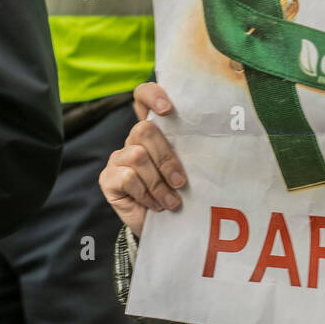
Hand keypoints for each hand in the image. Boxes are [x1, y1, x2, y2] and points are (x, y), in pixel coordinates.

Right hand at [98, 82, 186, 236]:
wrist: (166, 229)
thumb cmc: (180, 193)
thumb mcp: (190, 169)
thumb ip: (192, 150)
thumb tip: (215, 138)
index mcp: (155, 130)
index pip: (143, 96)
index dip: (152, 94)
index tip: (168, 109)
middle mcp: (134, 139)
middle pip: (144, 129)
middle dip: (166, 157)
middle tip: (180, 182)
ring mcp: (119, 158)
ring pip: (138, 155)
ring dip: (159, 182)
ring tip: (171, 201)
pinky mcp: (108, 178)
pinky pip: (128, 177)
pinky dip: (146, 193)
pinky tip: (155, 205)